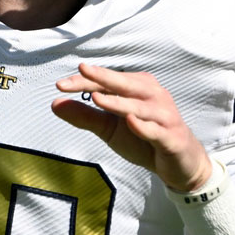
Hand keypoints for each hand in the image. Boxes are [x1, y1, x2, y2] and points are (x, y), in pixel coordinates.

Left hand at [51, 64, 211, 191]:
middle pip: (125, 84)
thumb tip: (54, 104)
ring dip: (118, 102)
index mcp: (137, 88)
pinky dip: (144, 126)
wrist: (180, 164)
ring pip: (139, 106)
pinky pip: (156, 130)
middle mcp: (152, 96)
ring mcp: (164, 116)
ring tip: (97, 98)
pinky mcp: (171, 138)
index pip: (106, 81)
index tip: (60, 84)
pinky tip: (131, 121)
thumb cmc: (144, 139)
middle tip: (81, 69)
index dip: (84, 80)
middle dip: (102, 77)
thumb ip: (84, 116)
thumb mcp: (109, 129)